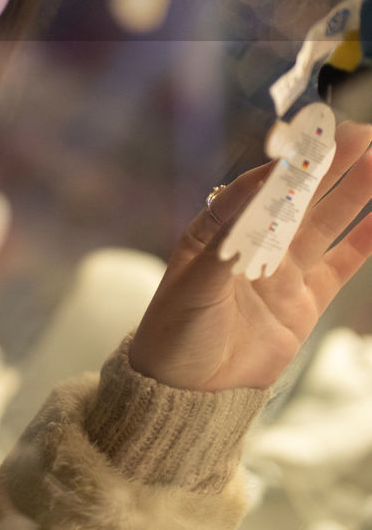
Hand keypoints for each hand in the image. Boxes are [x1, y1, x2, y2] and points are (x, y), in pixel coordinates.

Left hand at [128, 120, 371, 391]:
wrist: (186, 395)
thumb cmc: (175, 332)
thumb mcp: (196, 283)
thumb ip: (230, 243)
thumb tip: (256, 201)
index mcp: (216, 231)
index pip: (256, 188)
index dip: (286, 166)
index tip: (312, 142)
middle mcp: (251, 245)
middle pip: (296, 198)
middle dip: (327, 166)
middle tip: (362, 134)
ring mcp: (280, 273)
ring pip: (322, 224)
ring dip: (349, 192)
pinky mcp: (302, 304)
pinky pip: (337, 267)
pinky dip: (360, 244)